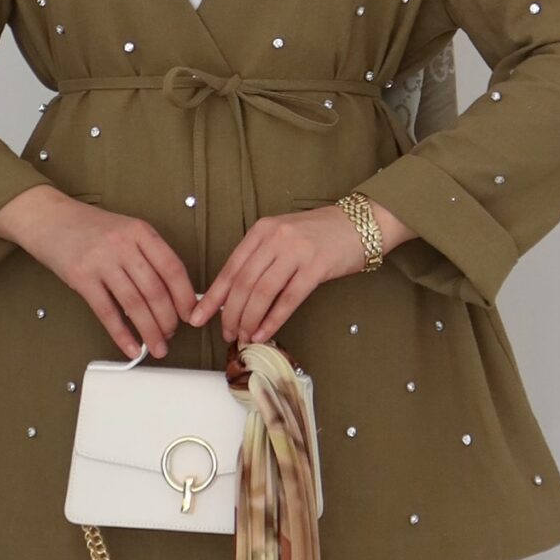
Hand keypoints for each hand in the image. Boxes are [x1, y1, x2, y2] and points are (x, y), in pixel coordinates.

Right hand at [0, 189, 199, 358]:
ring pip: (134, 304)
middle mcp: (123, 244)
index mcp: (140, 232)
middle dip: (168, 320)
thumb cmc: (89, 227)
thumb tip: (172, 293)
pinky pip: (106, 312)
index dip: (184, 296)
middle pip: (155, 290)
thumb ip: (147, 256)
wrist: (48, 218)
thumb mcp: (125, 231)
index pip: (172, 268)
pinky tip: (130, 347)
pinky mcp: (81, 277)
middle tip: (171, 335)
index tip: (190, 315)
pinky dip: (121, 334)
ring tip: (156, 347)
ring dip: (149, 331)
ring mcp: (101, 261)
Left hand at [189, 203, 371, 344]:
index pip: (230, 268)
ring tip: (244, 336)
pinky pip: (288, 299)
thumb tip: (234, 295)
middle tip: (226, 333)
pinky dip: (273, 319)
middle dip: (230, 313)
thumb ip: (260, 259)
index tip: (198, 317)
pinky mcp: (316, 267)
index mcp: (261, 231)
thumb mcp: (282, 237)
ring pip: (262, 293)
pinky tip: (265, 332)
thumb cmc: (319, 234)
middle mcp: (275, 238)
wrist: (360, 223)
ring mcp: (296, 252)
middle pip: (243, 283)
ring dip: (250, 319)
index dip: (212, 296)